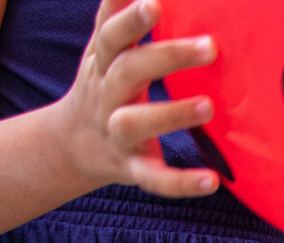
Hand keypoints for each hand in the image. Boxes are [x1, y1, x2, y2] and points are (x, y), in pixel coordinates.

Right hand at [58, 0, 219, 197]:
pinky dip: (181, 183)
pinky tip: (210, 180)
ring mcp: (118, 134)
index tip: (154, 4)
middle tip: (209, 46)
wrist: (73, 146)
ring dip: (171, 114)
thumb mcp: (102, 49)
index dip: (130, 19)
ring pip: (137, 123)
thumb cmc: (103, 86)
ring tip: (208, 106)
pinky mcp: (133, 169)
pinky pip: (155, 179)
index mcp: (103, 64)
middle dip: (166, 57)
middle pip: (129, 71)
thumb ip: (115, 14)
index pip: (112, 35)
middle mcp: (107, 96)